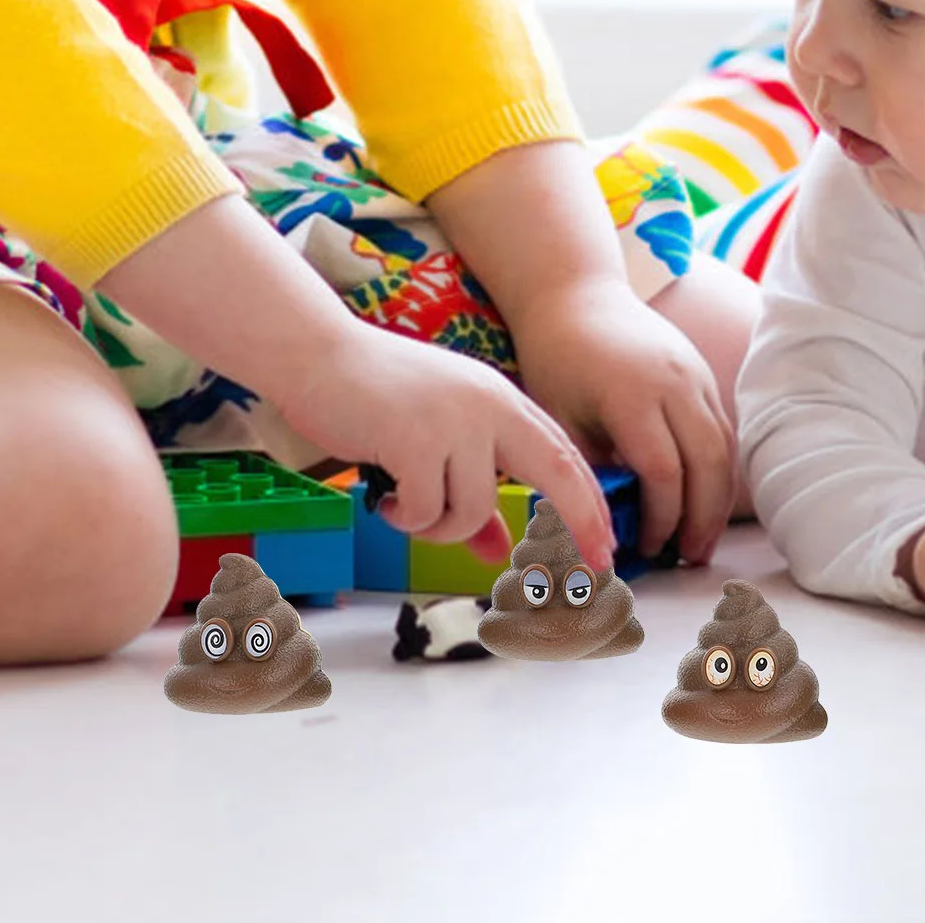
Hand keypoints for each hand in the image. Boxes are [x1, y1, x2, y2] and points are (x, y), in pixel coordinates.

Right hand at [281, 316, 615, 572]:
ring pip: (474, 509)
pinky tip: (384, 497)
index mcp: (500, 400)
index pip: (562, 453)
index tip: (605, 546)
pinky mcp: (414, 440)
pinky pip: (426, 512)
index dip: (588, 503)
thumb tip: (494, 550)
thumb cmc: (375, 396)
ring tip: (406, 505)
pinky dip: (406, 518)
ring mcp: (453, 421)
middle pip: (556, 470)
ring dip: (439, 526)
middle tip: (594, 569)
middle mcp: (488, 405)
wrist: (318, 355)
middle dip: (579, 523)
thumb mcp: (436, 437)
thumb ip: (468, 492)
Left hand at [507, 276, 735, 564]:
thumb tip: (610, 529)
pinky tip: (703, 499)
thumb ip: (589, 470)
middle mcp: (674, 382)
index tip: (647, 548)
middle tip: (690, 558)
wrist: (575, 294)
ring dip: (718, 499)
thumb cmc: (556, 358)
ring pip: (724, 448)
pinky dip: (718, 469)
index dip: (661, 518)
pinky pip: (722, 428)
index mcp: (633, 394)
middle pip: (708, 463)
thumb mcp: (559, 418)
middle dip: (702, 519)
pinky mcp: (702, 371)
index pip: (664, 472)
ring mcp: (694, 373)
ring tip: (701, 539)